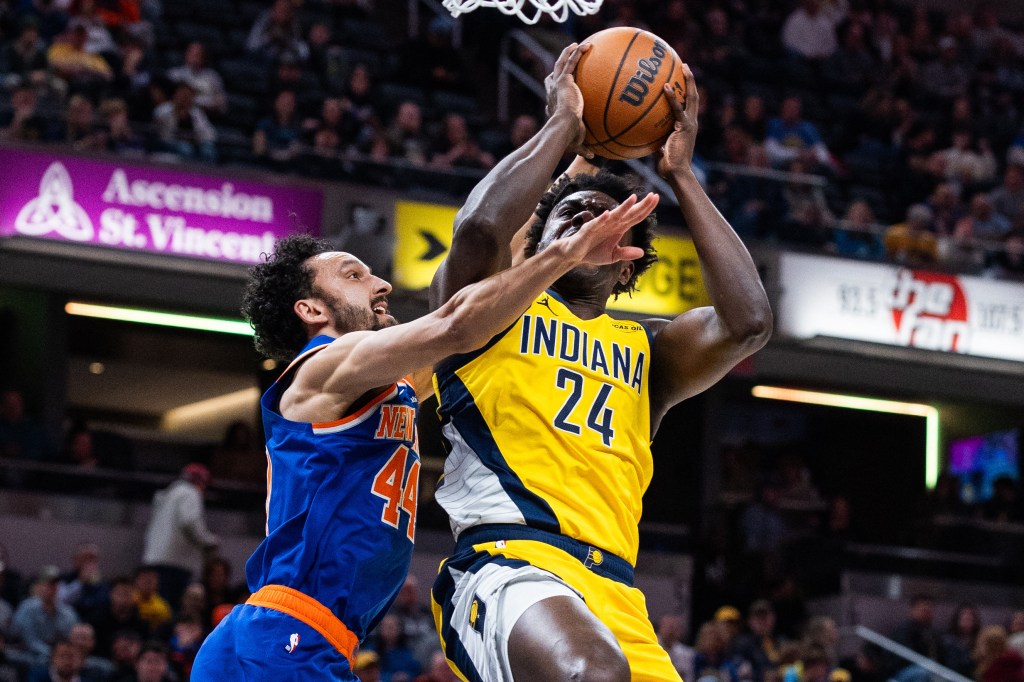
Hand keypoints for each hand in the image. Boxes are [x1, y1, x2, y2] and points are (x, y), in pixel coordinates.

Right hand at [544, 42, 591, 157]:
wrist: (563, 127)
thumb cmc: (567, 137)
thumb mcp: (577, 142)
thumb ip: (583, 148)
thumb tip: (591, 158)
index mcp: (553, 105)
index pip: (552, 94)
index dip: (554, 89)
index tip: (561, 85)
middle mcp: (552, 93)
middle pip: (552, 76)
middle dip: (557, 67)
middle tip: (564, 60)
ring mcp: (557, 85)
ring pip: (560, 64)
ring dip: (566, 53)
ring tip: (574, 45)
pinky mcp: (564, 80)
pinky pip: (571, 61)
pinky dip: (576, 52)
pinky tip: (586, 45)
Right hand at [564, 192, 659, 264]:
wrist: (574, 254)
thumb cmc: (592, 252)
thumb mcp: (612, 256)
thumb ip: (625, 253)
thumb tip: (642, 252)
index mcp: (619, 228)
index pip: (635, 216)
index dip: (646, 208)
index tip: (656, 198)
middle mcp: (611, 224)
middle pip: (629, 213)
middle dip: (640, 205)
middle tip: (653, 196)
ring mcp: (600, 225)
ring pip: (614, 215)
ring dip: (623, 207)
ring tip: (633, 198)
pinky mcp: (588, 231)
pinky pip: (595, 224)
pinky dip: (602, 219)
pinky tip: (608, 214)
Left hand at [656, 64, 697, 179]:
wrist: (676, 172)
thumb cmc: (668, 166)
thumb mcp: (661, 151)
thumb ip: (657, 143)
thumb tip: (646, 139)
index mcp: (687, 126)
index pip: (688, 105)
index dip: (686, 92)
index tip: (680, 80)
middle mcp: (692, 122)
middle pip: (694, 97)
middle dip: (690, 81)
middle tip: (685, 67)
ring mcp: (690, 123)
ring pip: (692, 97)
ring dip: (688, 81)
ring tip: (683, 66)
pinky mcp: (685, 126)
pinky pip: (677, 108)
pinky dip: (672, 96)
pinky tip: (665, 86)